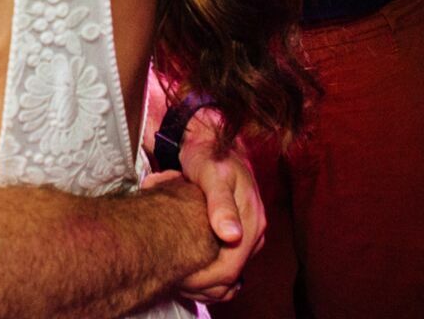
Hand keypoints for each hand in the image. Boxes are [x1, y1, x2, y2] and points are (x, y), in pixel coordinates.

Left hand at [173, 109, 265, 303]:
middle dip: (200, 280)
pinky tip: (182, 260)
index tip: (178, 280)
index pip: (231, 268)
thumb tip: (232, 236)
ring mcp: (246, 234)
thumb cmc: (209, 155)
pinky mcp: (236, 234)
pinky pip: (222, 261)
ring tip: (173, 266)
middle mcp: (253, 231)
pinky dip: (202, 265)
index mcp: (252, 220)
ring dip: (200, 274)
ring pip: (226, 272)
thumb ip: (220, 203)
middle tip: (169, 276)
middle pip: (229, 276)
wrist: (210, 142)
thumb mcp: (211, 173)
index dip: (205, 280)